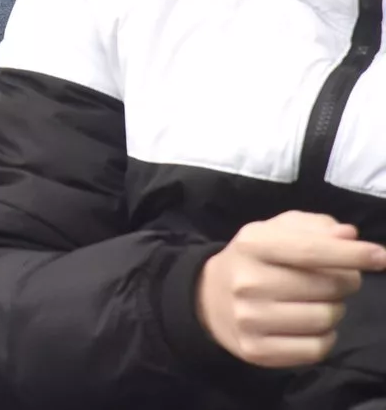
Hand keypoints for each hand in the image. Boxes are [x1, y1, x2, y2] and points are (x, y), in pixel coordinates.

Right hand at [197, 211, 385, 366]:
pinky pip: (317, 348)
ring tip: (317, 302)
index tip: (381, 257)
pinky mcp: (256, 350)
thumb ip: (313, 227)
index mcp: (252, 245)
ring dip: (334, 310)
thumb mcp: (274, 232)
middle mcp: (248, 282)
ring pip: (326, 319)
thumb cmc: (254, 260)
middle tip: (336, 280)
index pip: (311, 250)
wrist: (208, 298)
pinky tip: (309, 325)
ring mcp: (250, 319)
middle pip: (328, 287)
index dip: (352, 254)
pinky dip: (325, 337)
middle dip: (345, 282)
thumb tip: (348, 235)